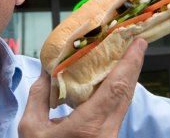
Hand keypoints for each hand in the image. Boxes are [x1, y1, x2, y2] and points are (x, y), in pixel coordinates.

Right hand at [19, 38, 146, 137]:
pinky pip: (117, 109)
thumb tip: (46, 71)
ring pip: (124, 101)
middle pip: (126, 92)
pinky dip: (117, 90)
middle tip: (134, 40)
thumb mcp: (31, 129)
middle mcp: (107, 131)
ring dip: (126, 76)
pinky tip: (111, 79)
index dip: (129, 62)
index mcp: (90, 126)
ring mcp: (110, 137)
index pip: (116, 88)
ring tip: (124, 53)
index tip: (138, 42)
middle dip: (133, 64)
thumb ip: (39, 96)